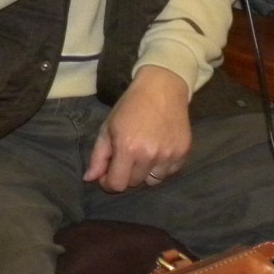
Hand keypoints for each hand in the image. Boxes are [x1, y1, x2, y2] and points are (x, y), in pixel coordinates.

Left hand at [84, 65, 192, 192]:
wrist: (162, 88)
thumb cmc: (130, 107)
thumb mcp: (108, 127)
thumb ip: (98, 156)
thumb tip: (89, 179)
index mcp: (128, 149)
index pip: (117, 185)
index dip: (108, 183)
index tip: (107, 173)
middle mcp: (150, 155)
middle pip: (134, 183)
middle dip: (126, 173)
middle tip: (126, 156)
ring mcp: (169, 155)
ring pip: (153, 181)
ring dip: (145, 172)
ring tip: (143, 153)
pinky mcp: (183, 153)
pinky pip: (169, 172)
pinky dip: (161, 166)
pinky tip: (158, 149)